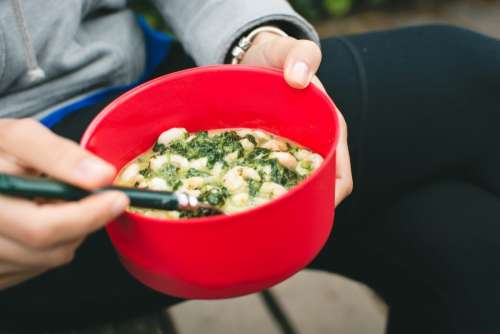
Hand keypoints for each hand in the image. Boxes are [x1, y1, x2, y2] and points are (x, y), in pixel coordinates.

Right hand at [0, 119, 128, 289]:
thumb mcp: (19, 138)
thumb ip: (59, 155)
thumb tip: (102, 176)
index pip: (42, 227)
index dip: (87, 215)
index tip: (116, 198)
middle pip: (49, 249)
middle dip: (83, 222)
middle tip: (97, 198)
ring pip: (48, 259)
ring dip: (68, 232)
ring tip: (52, 201)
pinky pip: (37, 266)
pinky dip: (51, 243)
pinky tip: (39, 217)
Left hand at [240, 32, 352, 206]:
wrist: (255, 58)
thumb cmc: (277, 56)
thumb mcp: (289, 50)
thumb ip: (300, 54)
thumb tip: (299, 79)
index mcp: (330, 129)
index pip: (340, 176)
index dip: (329, 194)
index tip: (304, 201)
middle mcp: (315, 146)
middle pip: (318, 190)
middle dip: (301, 203)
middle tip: (272, 210)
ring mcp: (293, 153)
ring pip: (295, 188)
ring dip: (281, 198)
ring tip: (255, 206)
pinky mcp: (272, 154)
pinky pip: (272, 178)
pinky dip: (263, 187)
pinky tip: (242, 193)